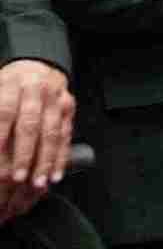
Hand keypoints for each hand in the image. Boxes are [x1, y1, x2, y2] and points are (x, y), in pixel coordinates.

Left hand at [0, 60, 71, 221]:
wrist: (38, 65)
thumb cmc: (10, 84)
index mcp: (13, 84)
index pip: (6, 112)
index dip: (0, 135)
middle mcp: (37, 90)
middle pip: (31, 125)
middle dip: (23, 154)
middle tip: (16, 178)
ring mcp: (56, 99)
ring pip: (52, 133)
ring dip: (45, 161)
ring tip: (38, 183)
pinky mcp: (69, 109)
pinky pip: (66, 136)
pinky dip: (61, 157)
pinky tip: (55, 174)